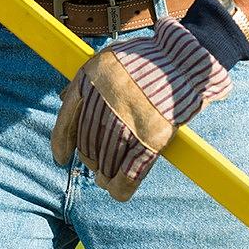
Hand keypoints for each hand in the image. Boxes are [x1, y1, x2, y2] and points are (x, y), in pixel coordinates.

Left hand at [51, 18, 230, 200]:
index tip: (61, 158)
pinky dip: (122, 185)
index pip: (67, 118)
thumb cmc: (149, 57)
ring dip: (104, 173)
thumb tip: (63, 98)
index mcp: (92, 78)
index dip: (62, 142)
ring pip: (108, 158)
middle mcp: (107, 100)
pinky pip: (131, 169)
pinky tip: (117, 191)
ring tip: (104, 179)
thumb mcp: (111, 57)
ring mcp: (130, 119)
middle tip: (95, 167)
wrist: (187, 57)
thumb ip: (88, 78)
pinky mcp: (153, 136)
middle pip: (88, 141)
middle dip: (90, 158)